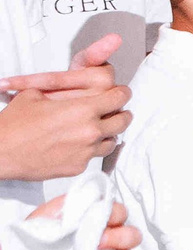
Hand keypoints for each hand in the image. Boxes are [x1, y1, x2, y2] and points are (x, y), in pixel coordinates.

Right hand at [0, 47, 130, 181]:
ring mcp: (86, 151)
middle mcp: (90, 131)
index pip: (120, 96)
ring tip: (95, 128)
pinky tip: (77, 144)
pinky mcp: (78, 167)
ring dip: (107, 133)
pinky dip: (90, 149)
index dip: (119, 93)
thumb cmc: (15, 124)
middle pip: (123, 119)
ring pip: (112, 140)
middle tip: (111, 111)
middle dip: (119, 112)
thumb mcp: (36, 93)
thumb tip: (75, 82)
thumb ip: (63, 88)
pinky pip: (94, 156)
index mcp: (84, 109)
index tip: (117, 93)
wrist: (0, 151)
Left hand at [29, 195, 140, 249]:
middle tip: (98, 242)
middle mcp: (110, 244)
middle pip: (133, 236)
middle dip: (120, 238)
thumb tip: (84, 201)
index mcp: (98, 224)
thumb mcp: (45, 217)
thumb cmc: (36, 241)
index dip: (116, 214)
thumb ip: (65, 207)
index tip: (100, 220)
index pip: (120, 213)